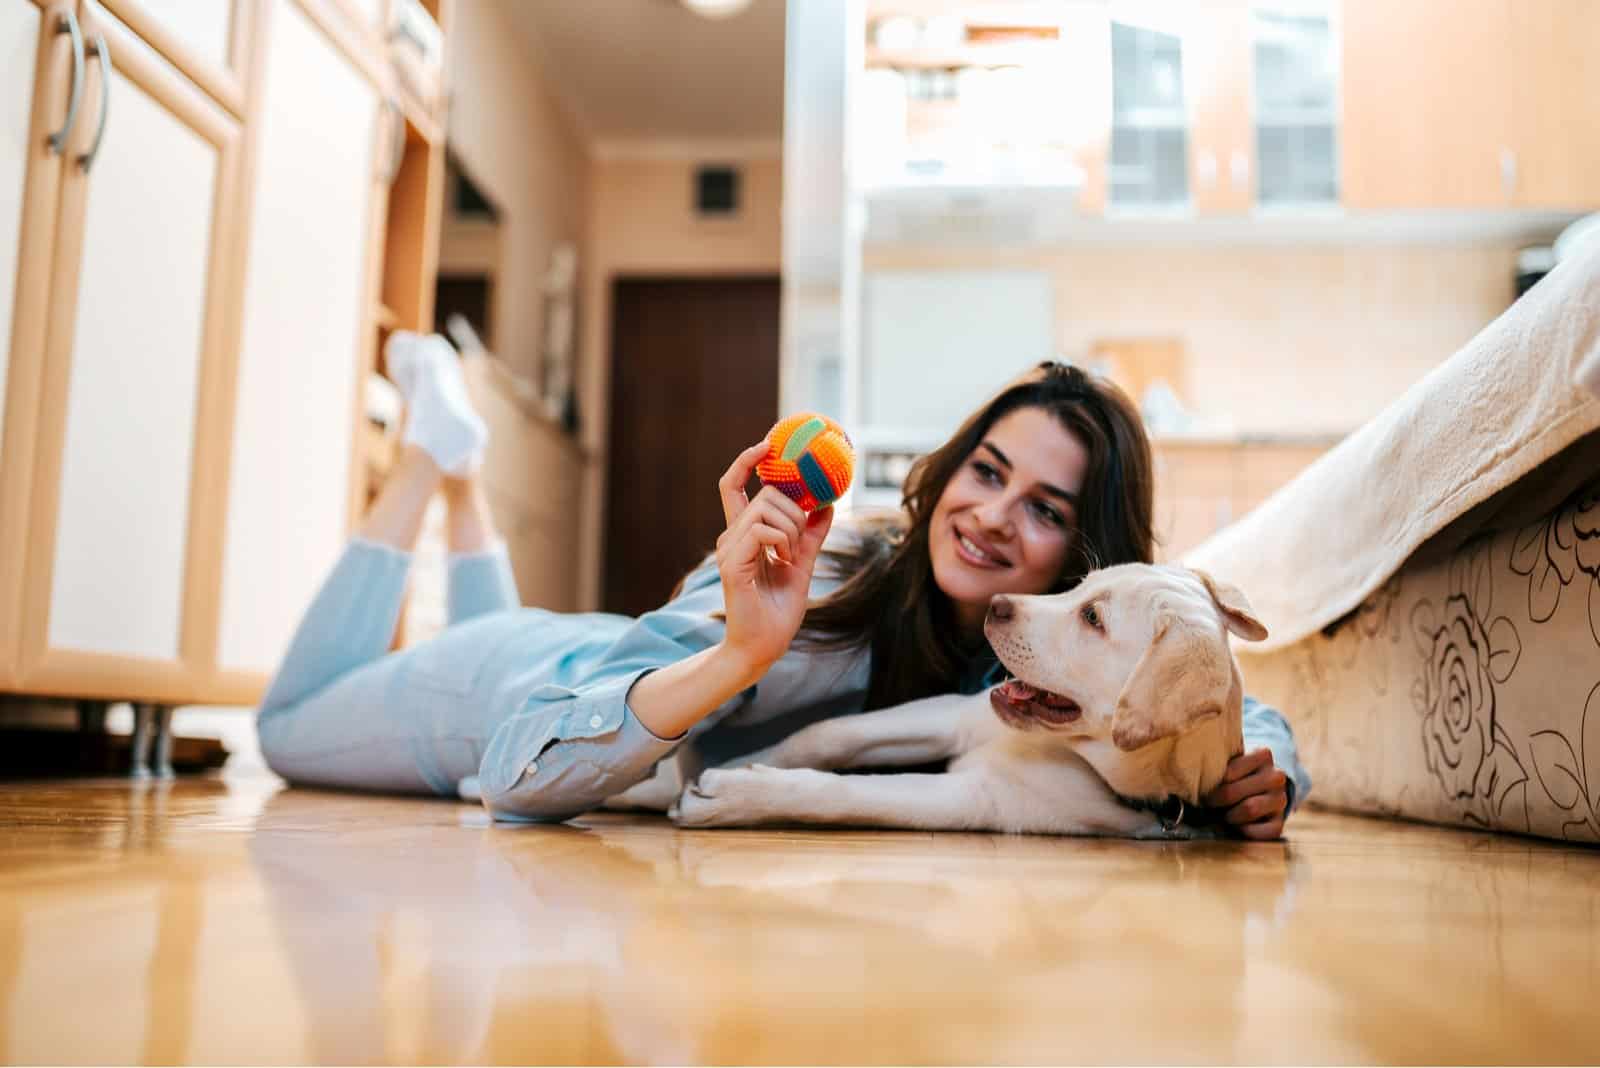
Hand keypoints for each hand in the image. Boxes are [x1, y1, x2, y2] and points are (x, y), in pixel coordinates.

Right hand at [715, 440, 833, 673]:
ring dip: (791, 529)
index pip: (735, 485)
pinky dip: (782, 541)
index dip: (747, 460)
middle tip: (799, 539)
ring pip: (766, 509)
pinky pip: (763, 530)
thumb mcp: (803, 563)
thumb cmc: (777, 610)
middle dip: (794, 509)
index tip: (767, 444)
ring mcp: (729, 549)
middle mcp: (730, 536)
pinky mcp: (732, 564)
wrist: (762, 647)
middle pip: (765, 494)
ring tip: (789, 556)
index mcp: (742, 533)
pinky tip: (783, 561)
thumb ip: (811, 534)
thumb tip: (828, 504)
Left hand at [1201, 747, 1289, 839]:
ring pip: (1249, 809)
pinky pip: (1259, 831)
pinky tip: (1238, 825)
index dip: (1211, 783)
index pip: (1228, 772)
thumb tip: (1191, 775)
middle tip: (1207, 802)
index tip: (1202, 787)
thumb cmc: (1236, 775)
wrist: (1260, 790)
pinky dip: (1243, 831)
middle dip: (1215, 800)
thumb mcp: (1230, 763)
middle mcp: (1276, 776)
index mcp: (1263, 755)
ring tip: (1224, 813)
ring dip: (1230, 815)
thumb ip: (1217, 765)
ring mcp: (1280, 800)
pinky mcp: (1280, 822)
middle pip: (1233, 792)